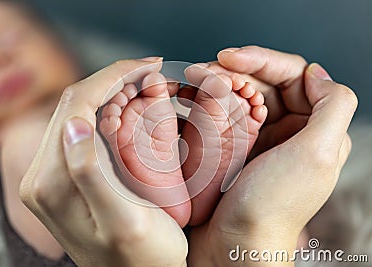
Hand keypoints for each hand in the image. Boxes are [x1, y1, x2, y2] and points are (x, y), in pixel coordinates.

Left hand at [19, 58, 187, 266]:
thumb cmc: (142, 258)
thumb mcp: (124, 222)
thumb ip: (90, 175)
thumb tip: (73, 125)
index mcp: (53, 183)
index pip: (78, 106)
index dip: (113, 77)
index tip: (148, 65)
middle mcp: (42, 175)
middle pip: (74, 104)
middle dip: (113, 79)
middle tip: (150, 72)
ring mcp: (51, 175)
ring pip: (78, 112)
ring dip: (110, 92)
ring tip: (144, 85)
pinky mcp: (64, 176)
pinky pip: (82, 128)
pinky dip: (107, 110)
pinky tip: (129, 108)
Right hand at [187, 46, 356, 265]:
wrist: (235, 244)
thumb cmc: (273, 204)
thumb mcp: (318, 155)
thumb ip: (333, 106)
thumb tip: (315, 73)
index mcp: (315, 128)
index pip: (293, 76)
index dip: (262, 60)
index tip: (229, 58)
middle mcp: (290, 130)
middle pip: (263, 82)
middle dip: (233, 70)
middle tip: (203, 69)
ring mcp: (261, 139)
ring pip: (241, 95)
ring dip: (218, 82)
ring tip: (195, 79)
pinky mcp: (235, 148)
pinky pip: (225, 114)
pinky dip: (210, 102)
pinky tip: (194, 98)